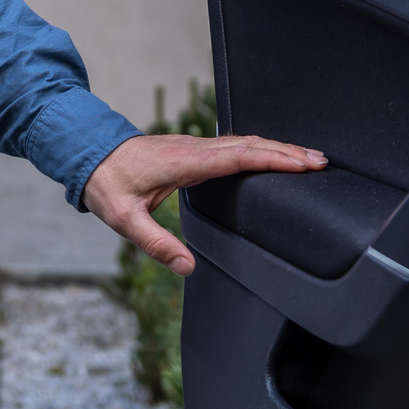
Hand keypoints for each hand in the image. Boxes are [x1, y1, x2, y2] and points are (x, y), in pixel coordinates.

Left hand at [84, 132, 326, 275]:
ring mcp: (193, 145)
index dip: (271, 160)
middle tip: (321, 161)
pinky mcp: (192, 148)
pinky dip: (259, 147)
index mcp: (184, 162)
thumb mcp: (124, 219)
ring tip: (309, 157)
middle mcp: (193, 148)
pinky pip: (233, 144)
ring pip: (243, 141)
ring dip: (277, 147)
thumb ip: (155, 243)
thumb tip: (187, 267)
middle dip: (287, 152)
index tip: (302, 165)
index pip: (237, 157)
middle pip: (249, 145)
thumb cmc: (106, 183)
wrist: (87, 152)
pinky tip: (272, 155)